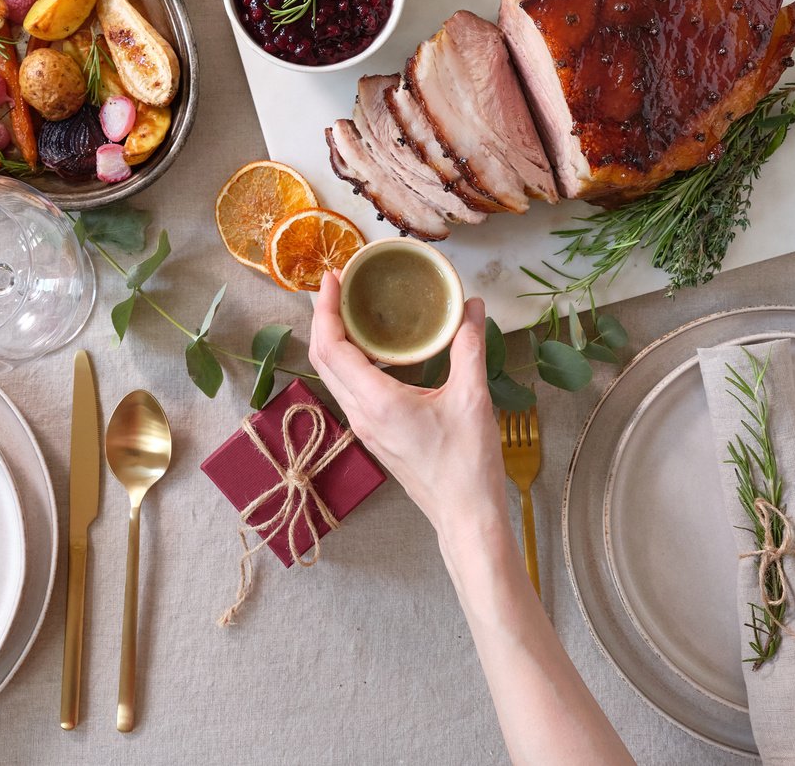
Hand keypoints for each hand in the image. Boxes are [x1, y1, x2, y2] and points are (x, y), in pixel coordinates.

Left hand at [307, 272, 504, 535]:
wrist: (466, 516)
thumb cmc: (467, 465)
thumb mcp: (472, 398)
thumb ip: (469, 346)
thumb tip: (471, 306)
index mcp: (377, 402)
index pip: (331, 347)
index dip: (324, 309)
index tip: (331, 279)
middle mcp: (361, 414)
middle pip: (322, 358)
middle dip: (322, 317)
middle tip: (337, 285)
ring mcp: (365, 427)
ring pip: (333, 375)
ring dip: (333, 339)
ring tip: (349, 309)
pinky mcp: (375, 435)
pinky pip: (349, 389)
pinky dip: (349, 360)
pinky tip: (374, 348)